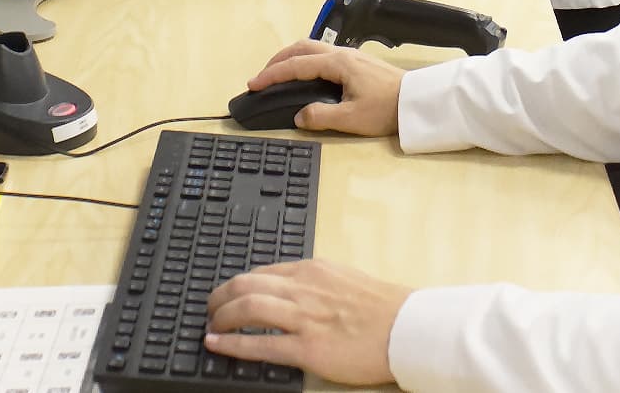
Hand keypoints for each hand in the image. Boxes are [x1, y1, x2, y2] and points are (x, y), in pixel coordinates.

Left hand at [206, 260, 412, 385]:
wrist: (408, 327)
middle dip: (220, 296)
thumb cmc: (384, 307)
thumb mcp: (344, 279)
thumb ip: (317, 283)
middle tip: (210, 308)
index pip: (262, 271)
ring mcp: (304, 318)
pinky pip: (260, 344)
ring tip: (210, 325)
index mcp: (312, 271)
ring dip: (221, 316)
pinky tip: (217, 344)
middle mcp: (303, 289)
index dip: (238, 283)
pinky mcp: (308, 348)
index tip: (228, 292)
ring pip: (247, 307)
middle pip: (246, 284)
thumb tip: (295, 289)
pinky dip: (232, 343)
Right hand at [248, 41, 402, 135]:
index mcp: (337, 64)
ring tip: (279, 73)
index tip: (254, 84)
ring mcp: (351, 56)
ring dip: (292, 58)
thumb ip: (321, 117)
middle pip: (301, 48)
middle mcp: (342, 54)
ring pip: (313, 48)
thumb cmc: (387, 109)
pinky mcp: (358, 62)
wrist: (417, 102)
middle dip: (278, 60)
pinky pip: (323, 54)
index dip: (272, 75)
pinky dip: (305, 60)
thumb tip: (299, 117)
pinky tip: (306, 74)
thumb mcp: (352, 118)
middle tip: (262, 76)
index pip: (296, 66)